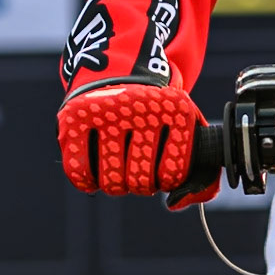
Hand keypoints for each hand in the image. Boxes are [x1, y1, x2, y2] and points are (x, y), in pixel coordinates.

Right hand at [57, 82, 218, 207]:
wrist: (120, 70)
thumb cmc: (157, 113)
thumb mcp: (186, 128)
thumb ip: (199, 170)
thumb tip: (175, 204)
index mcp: (175, 109)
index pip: (174, 171)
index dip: (167, 181)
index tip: (163, 169)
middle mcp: (141, 108)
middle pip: (140, 180)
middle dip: (141, 184)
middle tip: (139, 172)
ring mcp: (107, 113)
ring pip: (111, 180)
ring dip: (116, 184)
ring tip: (120, 169)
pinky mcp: (76, 118)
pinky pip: (80, 172)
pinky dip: (88, 182)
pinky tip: (96, 173)